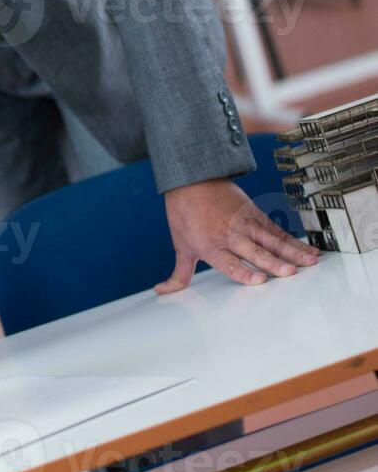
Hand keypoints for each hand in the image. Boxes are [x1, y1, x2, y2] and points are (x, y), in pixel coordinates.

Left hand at [156, 178, 319, 293]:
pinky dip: (294, 241)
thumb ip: (179, 274)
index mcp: (210, 245)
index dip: (243, 271)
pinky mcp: (256, 215)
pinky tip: (310, 251)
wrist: (191, 180)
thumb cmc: (184, 215)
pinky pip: (278, 231)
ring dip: (292, 252)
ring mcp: (245, 223)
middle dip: (272, 262)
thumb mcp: (181, 245)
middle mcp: (230, 235)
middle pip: (253, 251)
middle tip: (289, 273)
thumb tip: (161, 291)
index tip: (259, 280)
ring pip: (271, 240)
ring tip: (310, 263)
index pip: (228, 262)